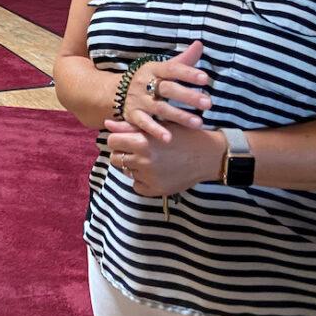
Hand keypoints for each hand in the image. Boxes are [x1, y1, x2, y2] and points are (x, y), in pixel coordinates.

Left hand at [105, 119, 224, 196]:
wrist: (208, 156)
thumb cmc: (183, 135)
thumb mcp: (158, 125)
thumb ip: (130, 127)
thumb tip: (107, 124)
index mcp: (142, 143)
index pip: (112, 141)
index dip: (119, 139)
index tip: (128, 138)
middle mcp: (143, 162)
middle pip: (116, 158)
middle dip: (123, 152)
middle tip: (138, 150)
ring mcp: (149, 178)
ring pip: (126, 171)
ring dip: (133, 166)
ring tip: (151, 159)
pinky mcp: (155, 190)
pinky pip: (137, 185)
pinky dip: (142, 180)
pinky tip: (155, 171)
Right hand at [123, 40, 211, 142]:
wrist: (114, 91)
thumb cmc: (148, 79)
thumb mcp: (161, 67)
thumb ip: (183, 60)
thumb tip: (200, 44)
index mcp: (154, 69)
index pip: (172, 69)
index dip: (188, 73)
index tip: (205, 79)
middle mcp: (145, 83)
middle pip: (168, 89)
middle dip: (188, 96)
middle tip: (208, 103)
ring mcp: (138, 100)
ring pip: (160, 108)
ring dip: (179, 116)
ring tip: (198, 123)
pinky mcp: (133, 115)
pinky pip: (144, 123)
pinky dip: (156, 131)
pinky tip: (169, 138)